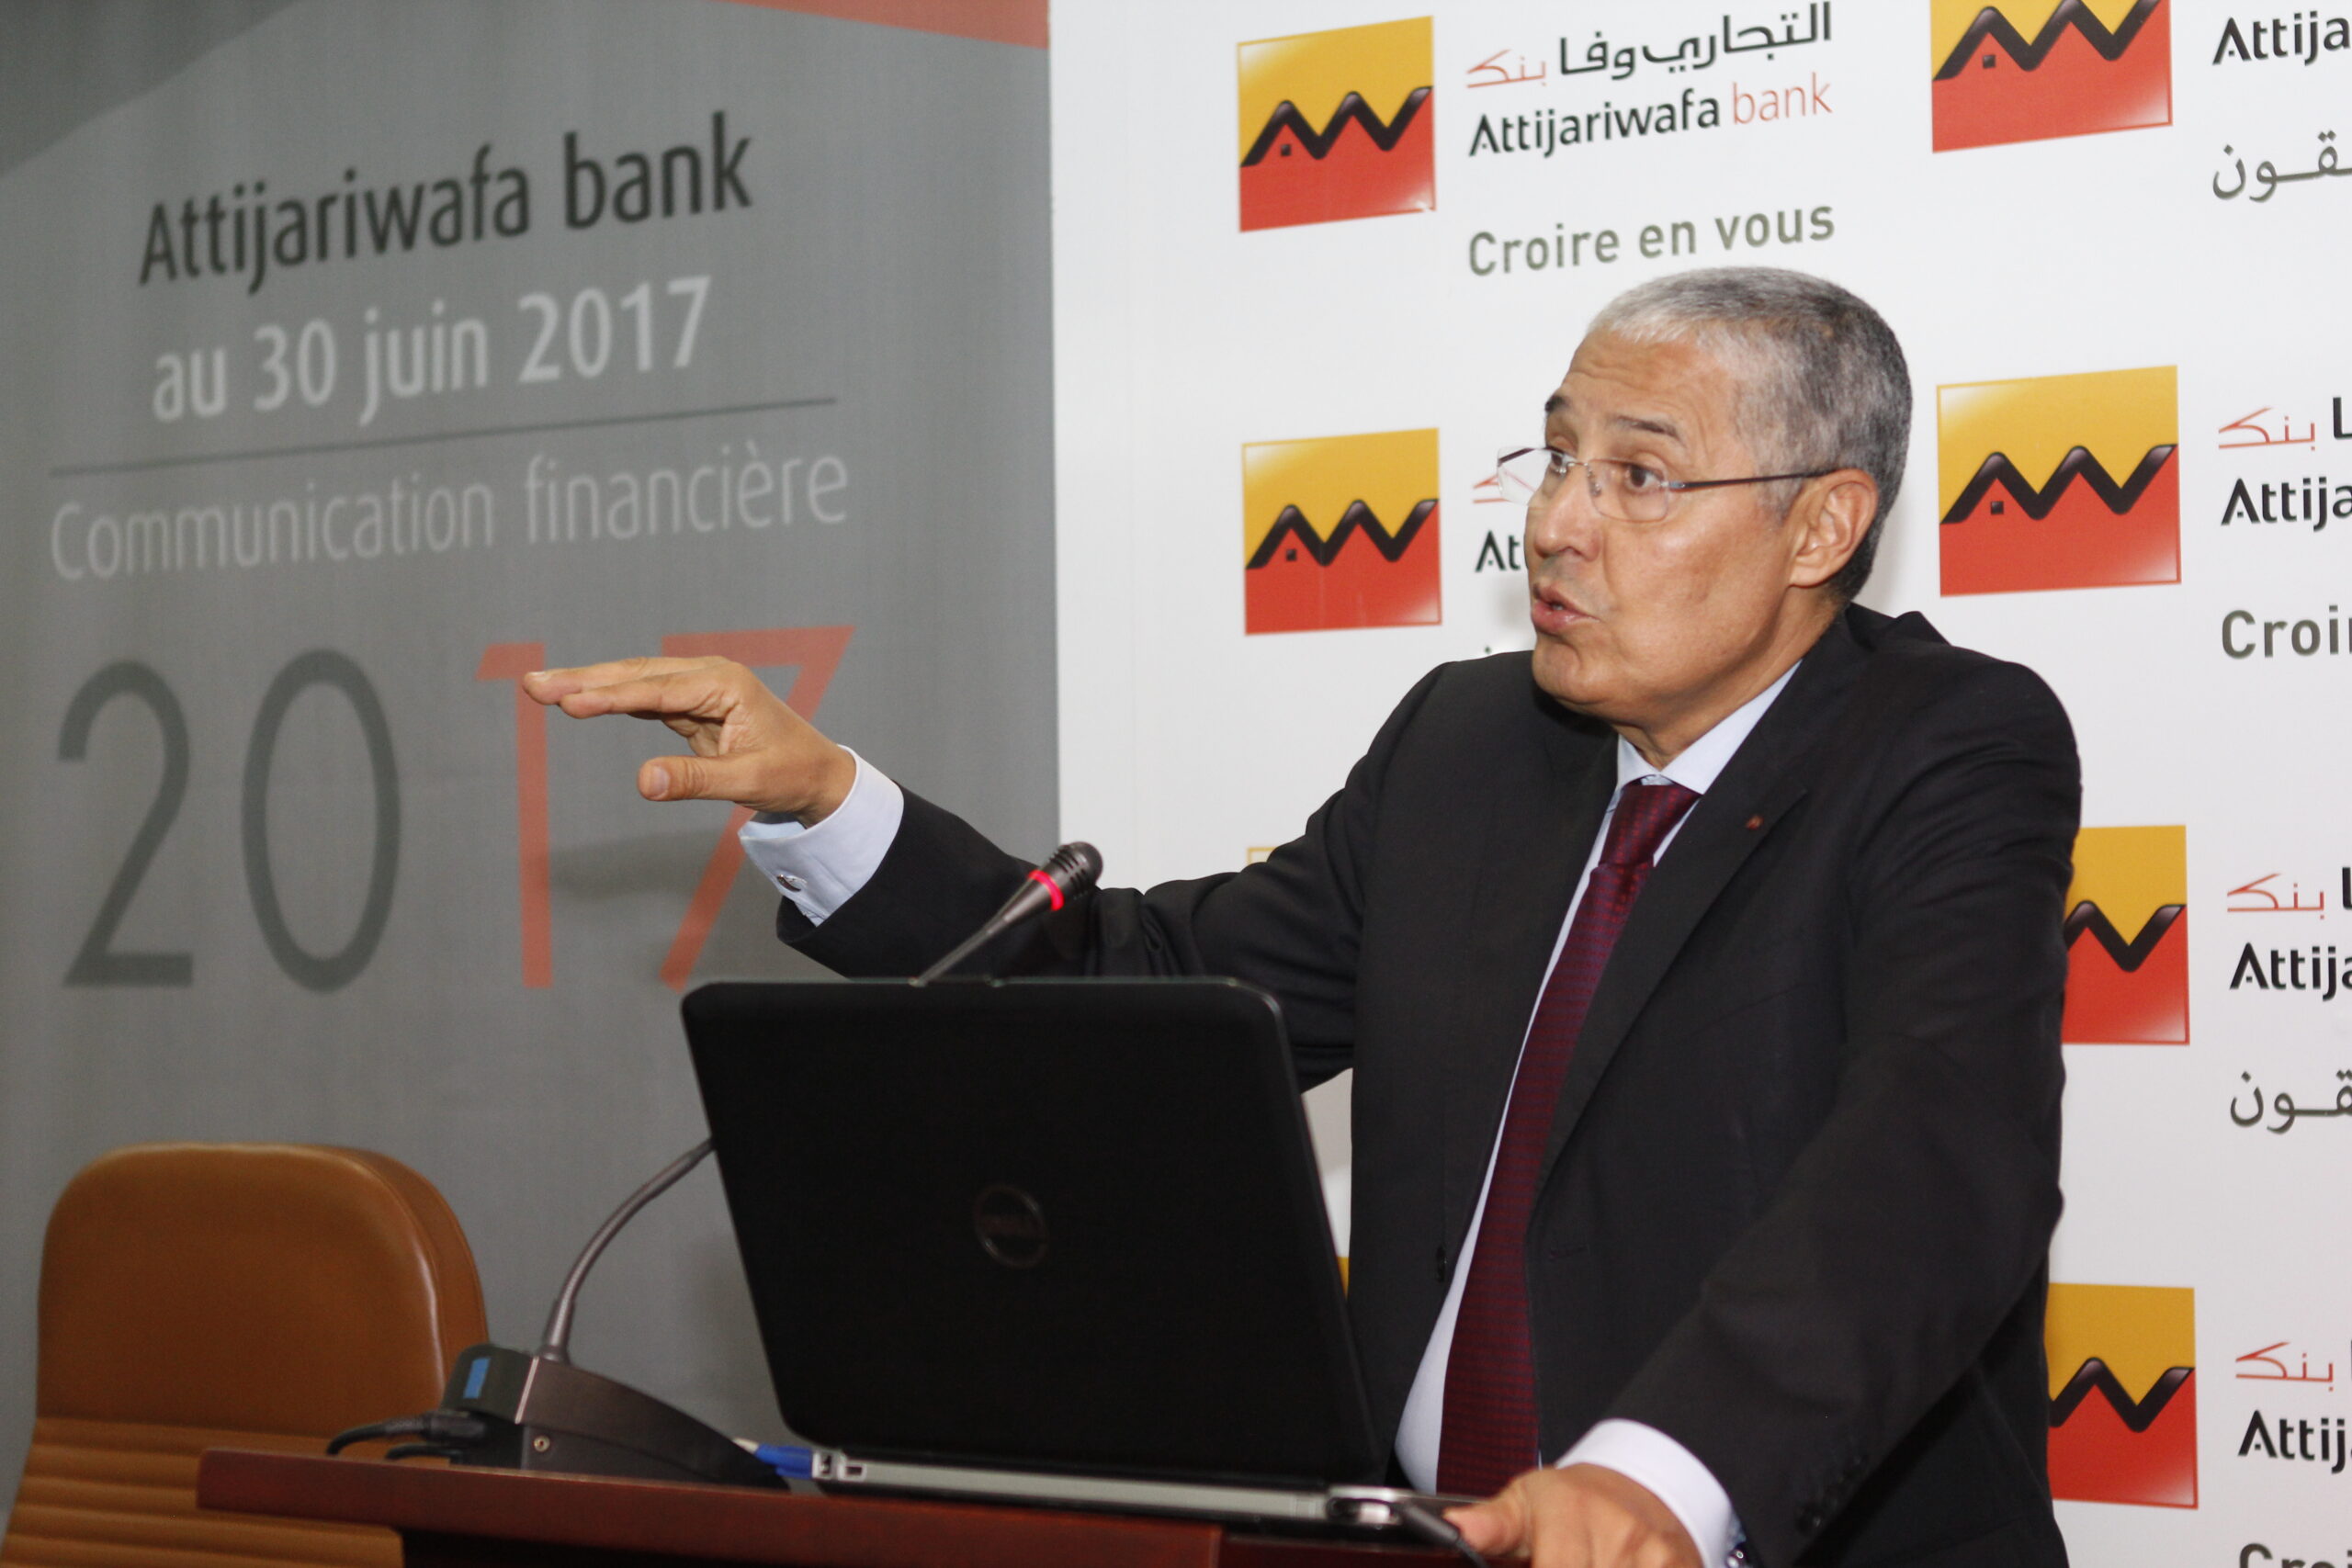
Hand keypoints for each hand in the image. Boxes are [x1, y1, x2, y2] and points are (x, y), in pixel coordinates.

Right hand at [521, 656, 856, 822]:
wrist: (819, 772)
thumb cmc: (791, 773)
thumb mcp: (747, 782)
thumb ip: (695, 780)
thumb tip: (643, 783)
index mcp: (725, 685)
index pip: (656, 690)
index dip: (609, 696)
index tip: (567, 702)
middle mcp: (709, 677)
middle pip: (636, 675)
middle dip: (584, 679)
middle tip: (533, 684)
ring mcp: (699, 688)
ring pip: (635, 683)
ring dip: (589, 685)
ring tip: (541, 688)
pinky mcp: (691, 704)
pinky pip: (644, 698)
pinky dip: (610, 698)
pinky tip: (577, 698)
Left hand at [1447, 1464, 1701, 1567]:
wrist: (1641, 1487)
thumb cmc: (1574, 1500)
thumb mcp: (1525, 1501)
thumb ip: (1491, 1523)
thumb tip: (1457, 1527)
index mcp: (1572, 1513)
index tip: (1531, 1567)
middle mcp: (1619, 1533)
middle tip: (1561, 1557)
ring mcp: (1655, 1556)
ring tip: (1585, 1558)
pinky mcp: (1683, 1567)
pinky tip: (1609, 1565)